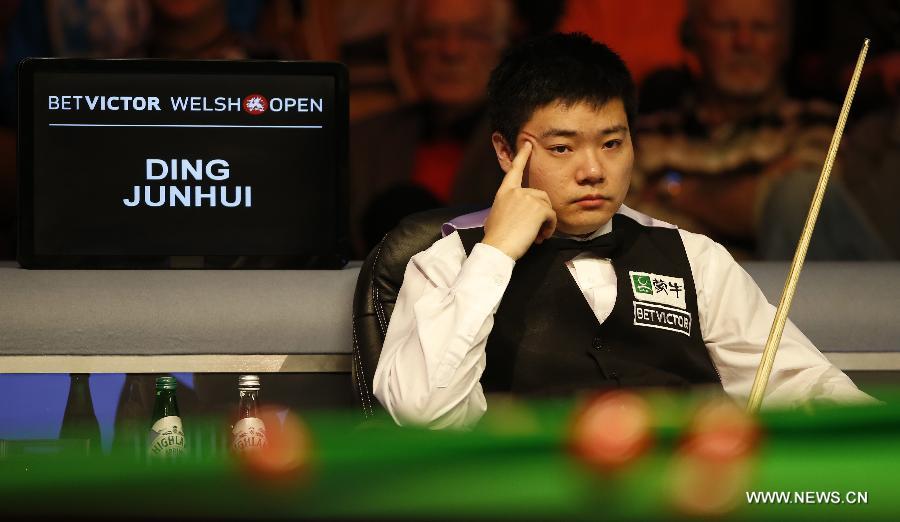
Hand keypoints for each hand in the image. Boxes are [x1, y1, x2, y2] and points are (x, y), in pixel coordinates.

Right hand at [482, 141, 556, 259]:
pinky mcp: (539, 208)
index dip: (522, 156)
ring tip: (536, 236)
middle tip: (534, 232)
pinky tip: (540, 237)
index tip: (528, 144)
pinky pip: (552, 215)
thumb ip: (508, 209)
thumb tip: (515, 216)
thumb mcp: (495, 218)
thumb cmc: (495, 238)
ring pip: (547, 206)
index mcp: (504, 193)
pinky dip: (550, 227)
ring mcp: (527, 198)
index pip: (515, 170)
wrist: (497, 248)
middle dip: (541, 213)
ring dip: (546, 222)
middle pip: (540, 195)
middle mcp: (516, 191)